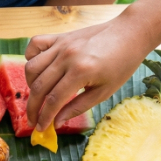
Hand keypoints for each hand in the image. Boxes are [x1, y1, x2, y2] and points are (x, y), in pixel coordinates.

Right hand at [24, 17, 152, 131]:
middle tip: (32, 119)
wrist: (130, 33)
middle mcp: (67, 57)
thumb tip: (57, 123)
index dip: (44, 117)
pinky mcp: (60, 37)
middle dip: (32, 108)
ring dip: (30, 84)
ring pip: (31, 67)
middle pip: (38, 87)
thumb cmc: (122, 64)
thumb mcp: (104, 92)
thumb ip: (77, 107)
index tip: (39, 127)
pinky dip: (30, 57)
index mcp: (81, 72)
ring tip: (37, 94)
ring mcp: (61, 45)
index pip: (53, 100)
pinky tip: (38, 68)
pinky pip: (34, 44)